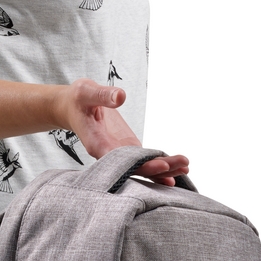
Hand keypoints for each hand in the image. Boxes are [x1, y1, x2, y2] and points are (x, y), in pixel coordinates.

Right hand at [56, 78, 188, 185]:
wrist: (74, 108)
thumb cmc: (78, 100)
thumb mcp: (86, 92)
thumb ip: (103, 95)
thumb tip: (122, 96)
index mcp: (98, 144)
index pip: (123, 160)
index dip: (143, 164)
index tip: (161, 165)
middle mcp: (109, 154)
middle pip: (136, 167)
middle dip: (160, 168)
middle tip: (183, 166)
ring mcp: (119, 153)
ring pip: (142, 166)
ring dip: (164, 169)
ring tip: (186, 168)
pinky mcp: (126, 148)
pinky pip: (144, 160)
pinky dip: (160, 165)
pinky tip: (177, 168)